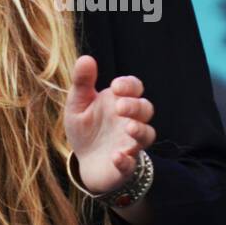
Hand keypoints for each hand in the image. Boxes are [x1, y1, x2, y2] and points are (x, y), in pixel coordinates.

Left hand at [63, 55, 155, 195]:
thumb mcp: (78, 104)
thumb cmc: (85, 128)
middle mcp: (131, 121)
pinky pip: (131, 164)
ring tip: (128, 128)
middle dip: (136, 106)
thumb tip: (86, 58)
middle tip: (119, 107)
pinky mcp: (125, 166)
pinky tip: (116, 156)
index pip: (135, 87)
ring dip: (140, 131)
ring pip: (148, 135)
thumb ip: (82, 83)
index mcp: (120, 102)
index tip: (115, 86)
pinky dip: (126, 161)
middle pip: (146, 109)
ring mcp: (131, 143)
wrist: (84, 161)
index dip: (129, 85)